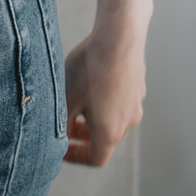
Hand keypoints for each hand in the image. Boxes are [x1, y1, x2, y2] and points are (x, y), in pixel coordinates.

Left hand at [63, 21, 147, 167]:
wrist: (119, 36)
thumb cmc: (90, 68)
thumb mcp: (67, 98)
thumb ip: (61, 124)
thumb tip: (57, 138)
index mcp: (110, 132)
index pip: (96, 159)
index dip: (77, 157)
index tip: (63, 149)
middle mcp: (128, 122)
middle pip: (105, 139)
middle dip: (84, 135)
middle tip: (67, 123)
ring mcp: (136, 103)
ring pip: (114, 118)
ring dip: (96, 116)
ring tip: (78, 99)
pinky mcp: (138, 85)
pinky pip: (121, 100)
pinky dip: (106, 99)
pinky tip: (94, 78)